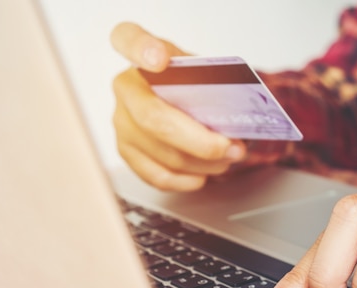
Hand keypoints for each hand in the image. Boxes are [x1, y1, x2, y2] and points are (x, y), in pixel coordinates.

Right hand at [110, 22, 246, 190]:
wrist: (181, 100)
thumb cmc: (192, 84)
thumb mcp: (201, 70)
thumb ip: (211, 83)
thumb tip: (234, 113)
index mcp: (140, 54)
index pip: (128, 39)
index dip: (142, 50)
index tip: (159, 59)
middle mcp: (125, 88)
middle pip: (155, 119)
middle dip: (200, 141)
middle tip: (231, 147)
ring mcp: (121, 122)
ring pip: (162, 153)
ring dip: (202, 163)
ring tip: (227, 159)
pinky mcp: (127, 152)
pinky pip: (157, 175)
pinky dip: (186, 179)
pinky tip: (203, 174)